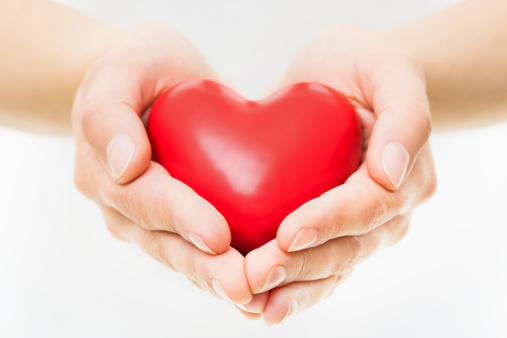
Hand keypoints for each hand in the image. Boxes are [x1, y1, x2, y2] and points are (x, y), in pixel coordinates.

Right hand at [72, 23, 251, 305]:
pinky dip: (224, 271)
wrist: (151, 82)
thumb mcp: (120, 70)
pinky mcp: (176, 222)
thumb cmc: (138, 69)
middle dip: (204, 267)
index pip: (145, 200)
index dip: (181, 219)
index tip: (218, 237)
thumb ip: (109, 113)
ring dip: (217, 280)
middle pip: (164, 242)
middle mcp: (124, 205)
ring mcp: (148, 219)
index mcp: (105, 170)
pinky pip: (198, 250)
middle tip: (244, 286)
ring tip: (255, 296)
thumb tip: (124, 165)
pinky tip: (257, 288)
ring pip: (182, 256)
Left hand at [244, 24, 436, 323]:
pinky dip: (290, 288)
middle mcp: (386, 209)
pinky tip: (260, 306)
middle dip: (301, 266)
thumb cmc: (365, 65)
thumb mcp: (389, 68)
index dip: (329, 223)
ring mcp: (359, 225)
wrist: (344, 77)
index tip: (287, 235)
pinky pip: (315, 265)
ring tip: (252, 303)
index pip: (367, 206)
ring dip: (291, 288)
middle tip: (254, 277)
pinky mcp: (330, 228)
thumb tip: (393, 171)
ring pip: (330, 268)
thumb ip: (405, 115)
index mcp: (405, 174)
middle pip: (347, 248)